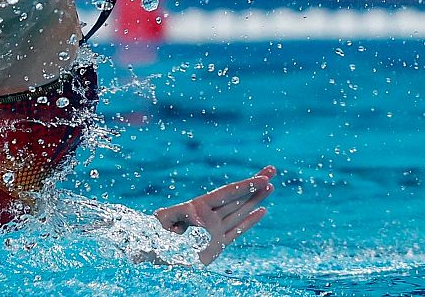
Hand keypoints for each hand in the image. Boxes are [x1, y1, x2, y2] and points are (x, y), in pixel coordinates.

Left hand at [154, 166, 276, 263]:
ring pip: (240, 211)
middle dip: (255, 184)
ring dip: (256, 199)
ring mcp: (215, 230)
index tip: (262, 176)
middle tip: (272, 169)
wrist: (153, 255)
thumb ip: (176, 214)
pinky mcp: (217, 245)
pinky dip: (250, 221)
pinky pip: (237, 230)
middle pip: (237, 197)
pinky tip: (262, 210)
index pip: (226, 193)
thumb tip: (198, 215)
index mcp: (197, 207)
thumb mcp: (160, 221)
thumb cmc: (153, 236)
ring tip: (271, 185)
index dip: (245, 185)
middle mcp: (209, 216)